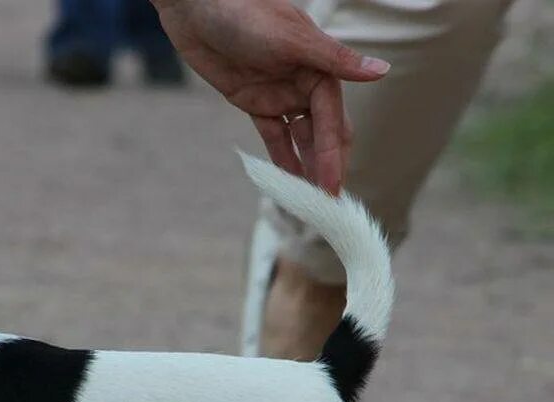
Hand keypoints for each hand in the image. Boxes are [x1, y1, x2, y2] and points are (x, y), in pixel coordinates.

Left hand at [151, 0, 388, 193]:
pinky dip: (281, 157)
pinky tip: (289, 182)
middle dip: (326, 166)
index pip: (332, 121)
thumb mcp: (292, 39)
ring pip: (300, 139)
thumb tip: (381, 72)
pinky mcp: (255, 102)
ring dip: (306, 167)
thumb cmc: (247, 13)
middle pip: (322, 133)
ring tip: (311, 201)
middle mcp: (305, 83)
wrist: (198, 7)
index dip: (333, 156)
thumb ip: (334, 60)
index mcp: (320, 68)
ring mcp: (281, 94)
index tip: (334, 187)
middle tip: (328, 204)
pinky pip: (273, 135)